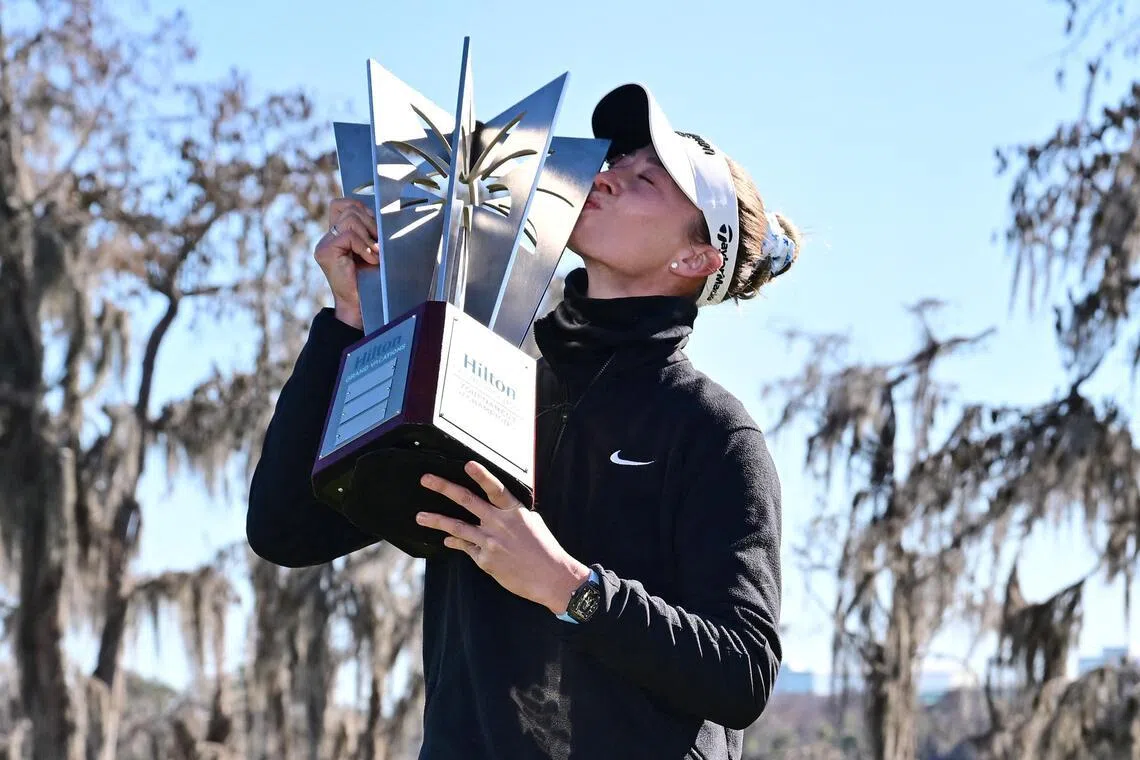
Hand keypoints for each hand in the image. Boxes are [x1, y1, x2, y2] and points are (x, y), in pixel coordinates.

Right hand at [314, 198, 379, 328]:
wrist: (359, 305)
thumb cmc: (368, 280)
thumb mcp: (370, 249)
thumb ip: (369, 231)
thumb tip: (380, 213)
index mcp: (336, 234)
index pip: (342, 204)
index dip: (360, 208)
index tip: (375, 228)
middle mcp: (327, 237)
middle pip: (349, 208)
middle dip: (371, 222)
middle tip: (379, 244)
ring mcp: (324, 244)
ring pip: (350, 219)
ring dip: (369, 236)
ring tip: (375, 253)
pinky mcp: (325, 251)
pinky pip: (349, 235)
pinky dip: (364, 246)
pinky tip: (370, 260)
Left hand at [416, 462, 590, 613]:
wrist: (551, 578)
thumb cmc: (545, 549)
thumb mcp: (532, 523)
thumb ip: (511, 513)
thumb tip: (496, 505)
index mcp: (514, 512)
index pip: (495, 488)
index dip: (482, 476)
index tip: (468, 464)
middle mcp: (500, 524)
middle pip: (467, 501)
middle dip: (444, 488)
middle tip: (426, 480)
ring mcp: (490, 542)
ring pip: (457, 527)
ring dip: (436, 520)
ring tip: (420, 517)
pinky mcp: (485, 560)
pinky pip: (466, 547)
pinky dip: (455, 542)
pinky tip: (446, 540)